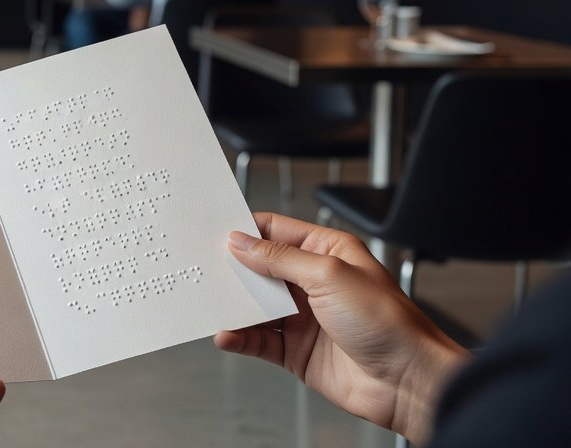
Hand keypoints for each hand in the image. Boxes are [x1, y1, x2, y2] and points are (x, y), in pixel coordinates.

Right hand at [216, 213, 467, 444]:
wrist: (408, 381)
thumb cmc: (389, 323)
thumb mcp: (329, 275)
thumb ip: (280, 259)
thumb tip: (243, 243)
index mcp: (327, 251)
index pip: (276, 231)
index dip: (245, 230)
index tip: (215, 231)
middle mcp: (314, 282)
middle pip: (260, 268)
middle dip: (233, 268)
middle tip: (204, 268)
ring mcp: (304, 316)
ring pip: (255, 305)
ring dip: (234, 305)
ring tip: (212, 303)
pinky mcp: (297, 349)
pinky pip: (259, 339)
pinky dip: (240, 337)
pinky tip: (228, 335)